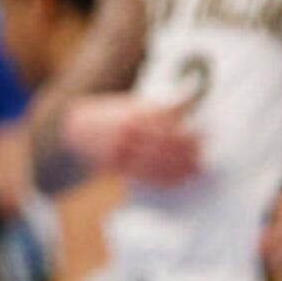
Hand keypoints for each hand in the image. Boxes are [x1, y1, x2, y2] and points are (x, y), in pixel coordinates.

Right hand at [61, 96, 201, 184]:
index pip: (168, 123)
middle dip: (187, 151)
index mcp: (134, 112)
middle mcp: (128, 132)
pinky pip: (145, 176)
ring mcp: (121, 151)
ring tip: (197, 168)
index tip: (205, 133)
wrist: (76, 128)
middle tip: (204, 154)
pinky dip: (164, 179)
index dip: (188, 130)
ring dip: (180, 168)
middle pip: (165, 144)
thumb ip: (162, 107)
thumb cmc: (112, 113)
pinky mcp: (118, 167)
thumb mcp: (134, 102)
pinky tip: (178, 179)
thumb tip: (193, 102)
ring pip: (156, 163)